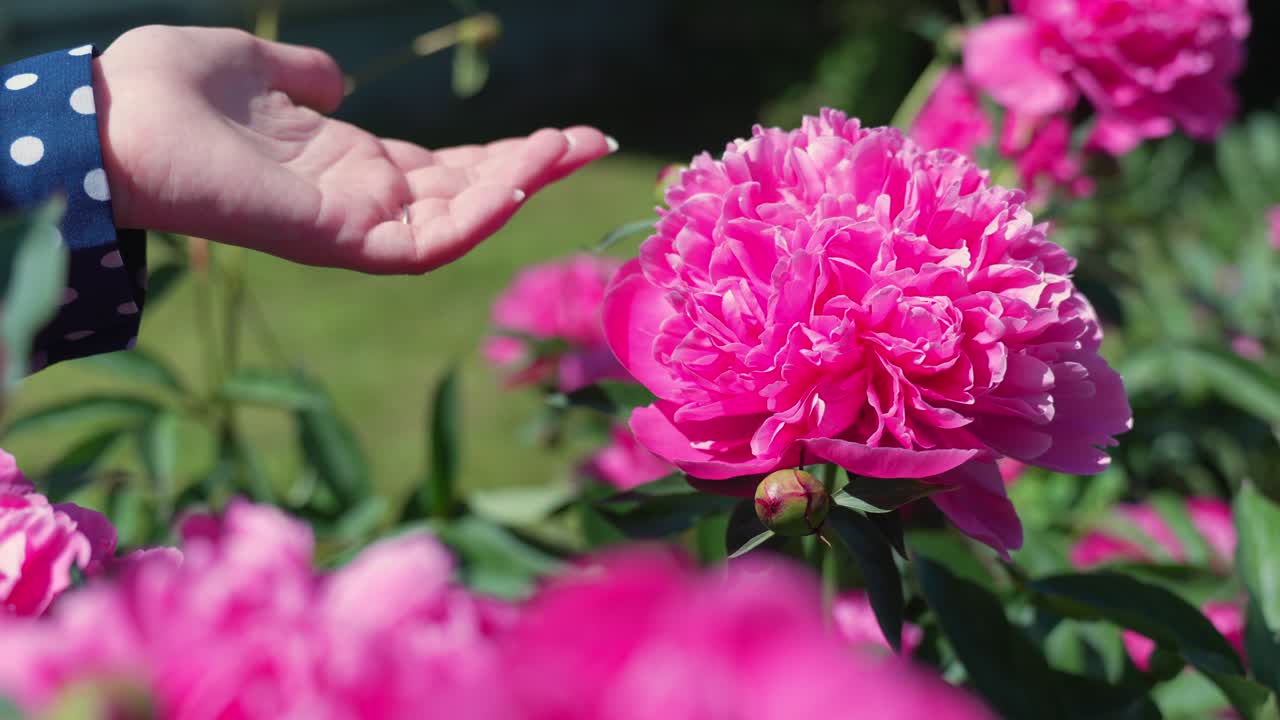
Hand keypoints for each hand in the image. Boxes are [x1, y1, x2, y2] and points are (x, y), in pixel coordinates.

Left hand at [94, 25, 613, 273]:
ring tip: (571, 147)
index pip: (444, 170)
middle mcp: (359, 201)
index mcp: (346, 164)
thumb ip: (305, 77)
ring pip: (458, 220)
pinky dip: (474, 217)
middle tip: (594, 139)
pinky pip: (423, 241)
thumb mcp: (257, 68)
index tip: (561, 132)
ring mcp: (352, 225)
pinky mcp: (338, 239)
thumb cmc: (168, 89)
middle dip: (533, 168)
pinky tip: (518, 181)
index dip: (502, 154)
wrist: (110, 114)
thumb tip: (333, 80)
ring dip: (518, 186)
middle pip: (466, 194)